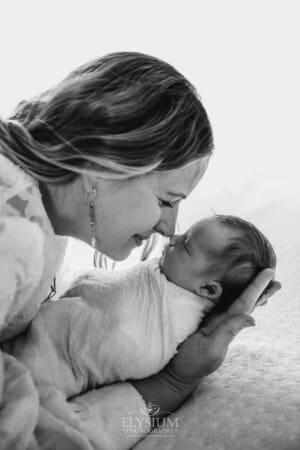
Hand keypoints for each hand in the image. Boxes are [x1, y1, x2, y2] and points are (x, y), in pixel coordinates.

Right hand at [162, 269, 280, 389]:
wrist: (173, 371)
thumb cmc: (191, 363)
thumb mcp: (212, 349)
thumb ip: (229, 332)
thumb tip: (253, 319)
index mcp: (227, 325)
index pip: (246, 303)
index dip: (257, 288)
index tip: (271, 275)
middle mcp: (222, 321)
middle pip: (244, 300)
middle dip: (258, 288)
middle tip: (272, 273)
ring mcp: (212, 320)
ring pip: (233, 300)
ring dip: (246, 289)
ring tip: (261, 278)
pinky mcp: (199, 317)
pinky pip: (218, 302)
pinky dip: (228, 294)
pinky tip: (231, 288)